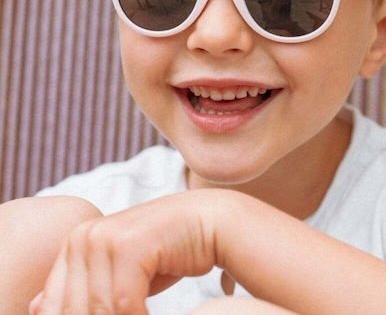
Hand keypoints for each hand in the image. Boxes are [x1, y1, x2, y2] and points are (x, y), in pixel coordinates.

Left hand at [29, 190, 227, 314]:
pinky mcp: (129, 244)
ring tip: (142, 311)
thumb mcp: (119, 274)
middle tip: (132, 313)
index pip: (53, 306)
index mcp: (74, 242)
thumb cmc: (165, 252)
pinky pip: (123, 304)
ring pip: (99, 311)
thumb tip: (35, 307)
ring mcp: (104, 238)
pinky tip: (152, 312)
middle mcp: (83, 236)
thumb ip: (84, 288)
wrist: (207, 222)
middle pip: (75, 311)